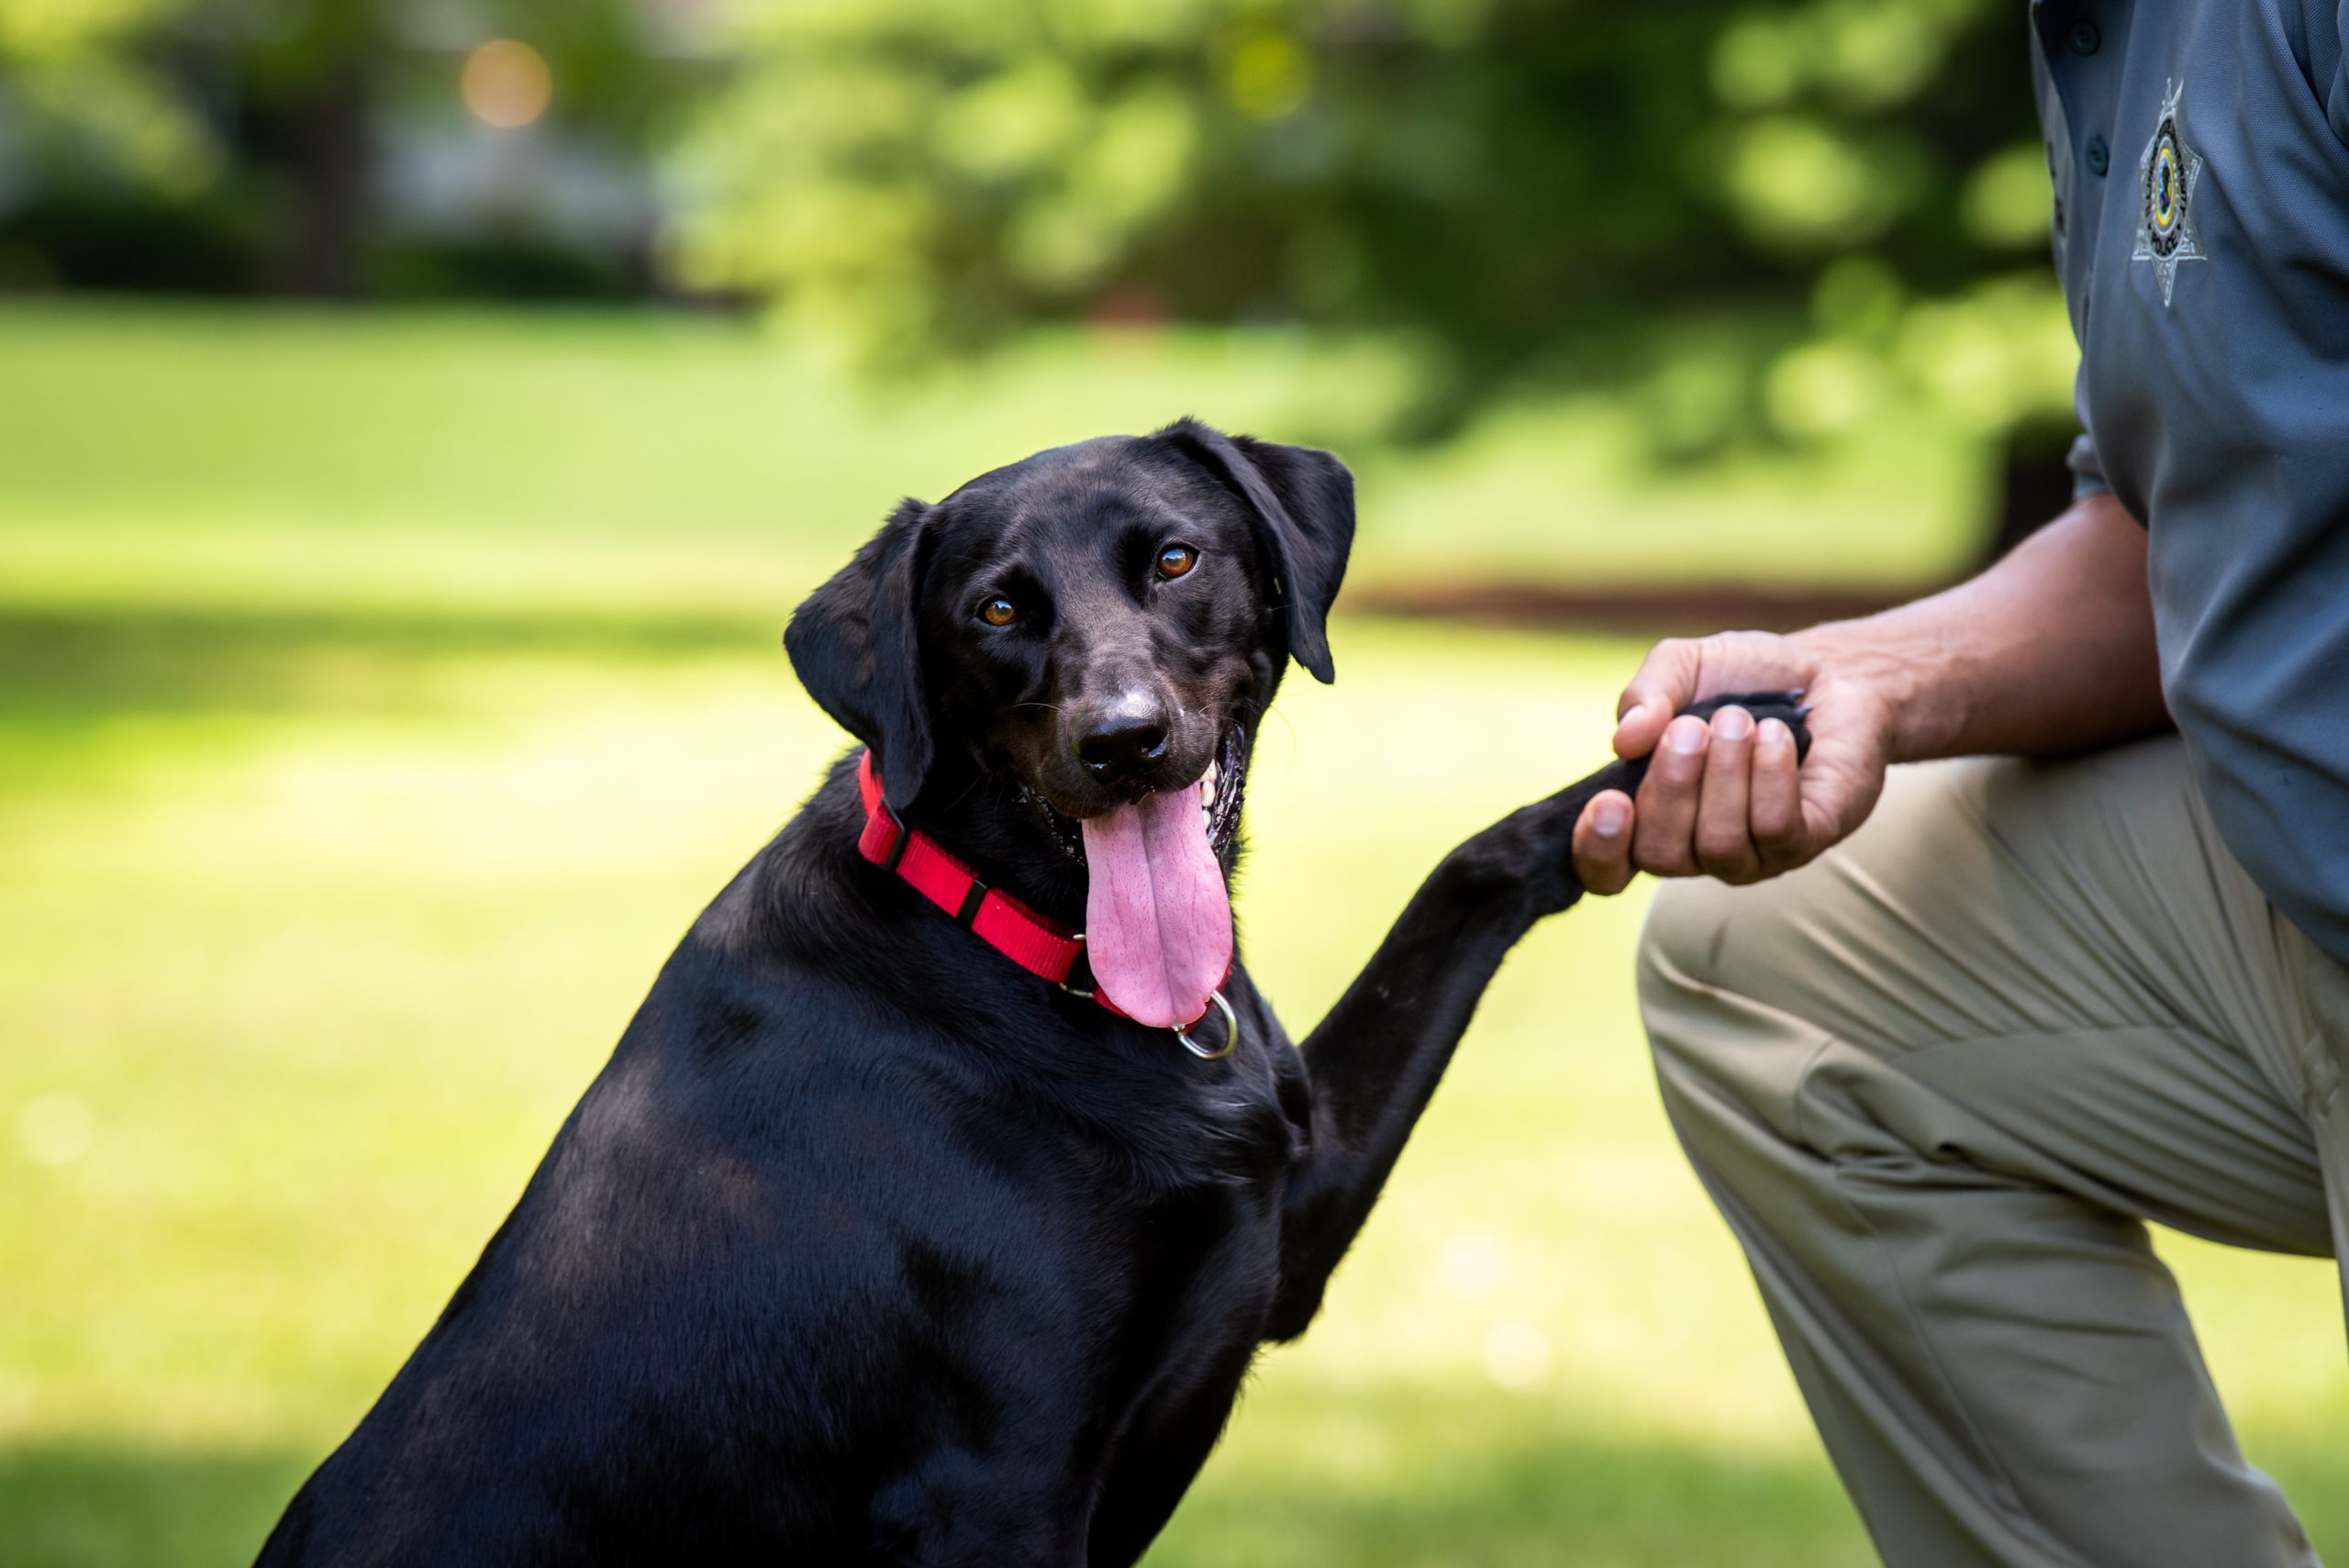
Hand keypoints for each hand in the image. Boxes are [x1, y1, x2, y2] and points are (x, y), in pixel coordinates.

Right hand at [1570, 630, 1895, 894]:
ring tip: (1740, 720)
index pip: (1605, 870)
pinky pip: (1774, 829)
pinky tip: (1777, 736)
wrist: (1830, 672)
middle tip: (1692, 727)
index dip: (1596, 850)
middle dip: (1672, 786)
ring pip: (1719, 845)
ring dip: (1725, 773)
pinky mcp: (1805, 842)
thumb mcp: (1681, 667)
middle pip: (1659, 855)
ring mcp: (1751, 854)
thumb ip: (1643, 696)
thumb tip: (1624, 740)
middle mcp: (1695, 848)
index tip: (1610, 801)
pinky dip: (1770, 776)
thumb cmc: (1745, 678)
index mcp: (1650, 814)